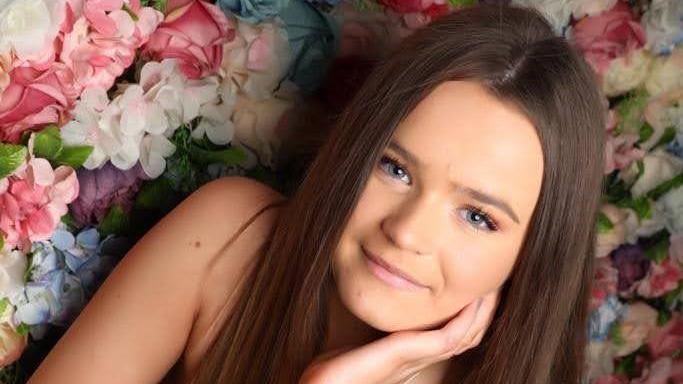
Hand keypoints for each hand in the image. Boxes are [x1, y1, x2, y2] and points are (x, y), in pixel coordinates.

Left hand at [299, 289, 500, 383]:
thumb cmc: (330, 374)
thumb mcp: (353, 347)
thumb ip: (368, 337)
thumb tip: (367, 323)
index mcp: (407, 357)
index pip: (448, 336)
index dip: (468, 316)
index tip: (476, 290)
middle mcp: (416, 361)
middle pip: (464, 336)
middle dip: (483, 311)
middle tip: (497, 284)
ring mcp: (414, 359)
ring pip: (463, 336)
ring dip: (482, 312)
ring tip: (494, 288)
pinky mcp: (406, 354)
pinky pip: (449, 336)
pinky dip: (467, 319)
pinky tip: (475, 301)